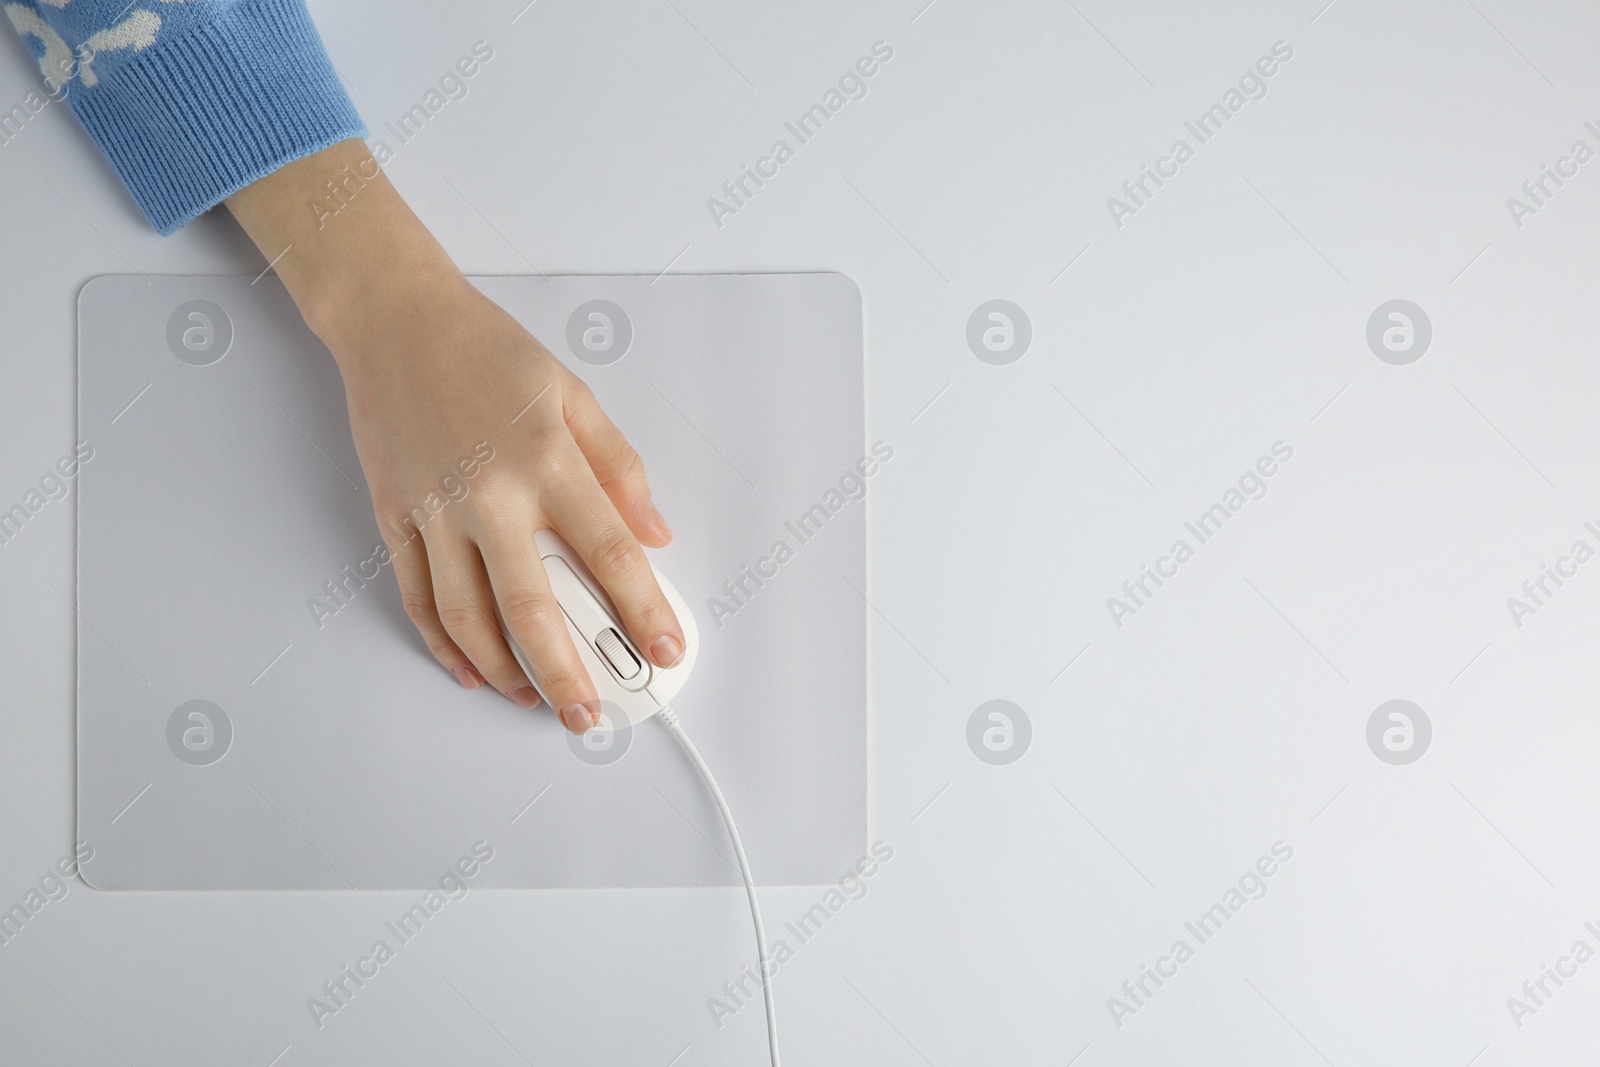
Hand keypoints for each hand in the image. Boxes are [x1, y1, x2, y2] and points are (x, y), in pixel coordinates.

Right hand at [225, 140, 683, 732]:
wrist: (396, 322)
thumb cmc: (489, 353)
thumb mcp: (575, 395)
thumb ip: (620, 469)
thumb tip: (655, 534)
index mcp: (548, 461)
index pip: (610, 553)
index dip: (644, 610)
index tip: (666, 649)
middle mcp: (490, 494)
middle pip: (533, 608)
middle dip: (567, 673)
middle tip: (591, 714)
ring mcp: (436, 511)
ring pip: (468, 616)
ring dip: (504, 671)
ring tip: (535, 701)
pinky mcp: (395, 516)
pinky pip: (418, 597)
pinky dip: (443, 643)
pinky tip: (472, 670)